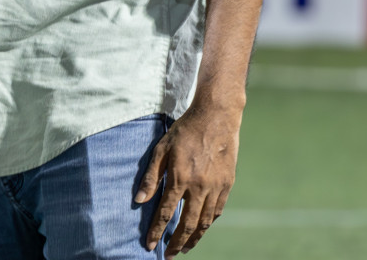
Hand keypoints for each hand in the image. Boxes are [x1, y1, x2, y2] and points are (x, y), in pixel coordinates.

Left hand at [138, 104, 242, 254]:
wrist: (216, 119)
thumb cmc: (184, 131)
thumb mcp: (161, 149)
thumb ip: (151, 176)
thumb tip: (138, 200)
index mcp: (180, 177)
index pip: (165, 212)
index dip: (157, 231)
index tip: (150, 245)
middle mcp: (199, 186)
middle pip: (187, 223)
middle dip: (176, 242)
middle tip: (169, 255)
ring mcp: (216, 187)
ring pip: (205, 221)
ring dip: (194, 237)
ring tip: (185, 248)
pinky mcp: (227, 185)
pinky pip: (217, 210)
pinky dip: (208, 223)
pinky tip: (201, 228)